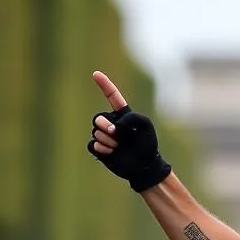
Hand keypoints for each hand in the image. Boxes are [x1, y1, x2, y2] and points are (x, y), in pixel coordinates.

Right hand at [87, 71, 171, 191]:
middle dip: (104, 125)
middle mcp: (112, 124)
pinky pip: (92, 144)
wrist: (145, 166)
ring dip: (107, 140)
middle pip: (97, 118)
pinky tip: (111, 152)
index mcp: (123, 115)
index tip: (96, 74)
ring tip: (119, 146)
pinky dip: (101, 148)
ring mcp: (105, 137)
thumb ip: (131, 117)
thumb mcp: (145, 125)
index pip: (112, 96)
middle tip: (116, 134)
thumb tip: (114, 125)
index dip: (104, 85)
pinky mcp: (101, 149)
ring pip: (95, 132)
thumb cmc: (148, 145)